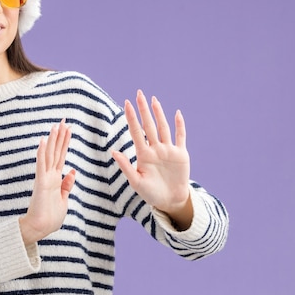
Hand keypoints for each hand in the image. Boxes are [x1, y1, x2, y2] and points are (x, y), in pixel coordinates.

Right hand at [20, 120, 75, 244]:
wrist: (40, 228)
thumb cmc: (51, 217)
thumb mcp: (63, 199)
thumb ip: (66, 185)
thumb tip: (72, 171)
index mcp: (56, 179)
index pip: (61, 156)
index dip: (65, 142)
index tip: (68, 129)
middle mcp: (50, 175)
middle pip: (56, 151)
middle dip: (60, 136)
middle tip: (63, 120)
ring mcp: (44, 178)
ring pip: (49, 154)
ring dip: (52, 140)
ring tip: (56, 125)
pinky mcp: (41, 183)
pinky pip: (41, 165)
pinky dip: (42, 153)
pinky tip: (42, 141)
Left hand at [111, 90, 192, 229]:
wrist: (170, 201)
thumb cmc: (150, 193)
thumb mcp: (136, 182)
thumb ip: (126, 166)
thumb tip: (113, 151)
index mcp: (143, 154)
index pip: (136, 131)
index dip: (131, 118)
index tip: (126, 103)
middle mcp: (155, 149)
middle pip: (149, 125)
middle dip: (143, 110)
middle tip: (139, 93)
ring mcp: (168, 150)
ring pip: (163, 127)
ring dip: (159, 113)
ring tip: (154, 99)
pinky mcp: (181, 154)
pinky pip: (180, 137)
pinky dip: (180, 125)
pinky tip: (177, 113)